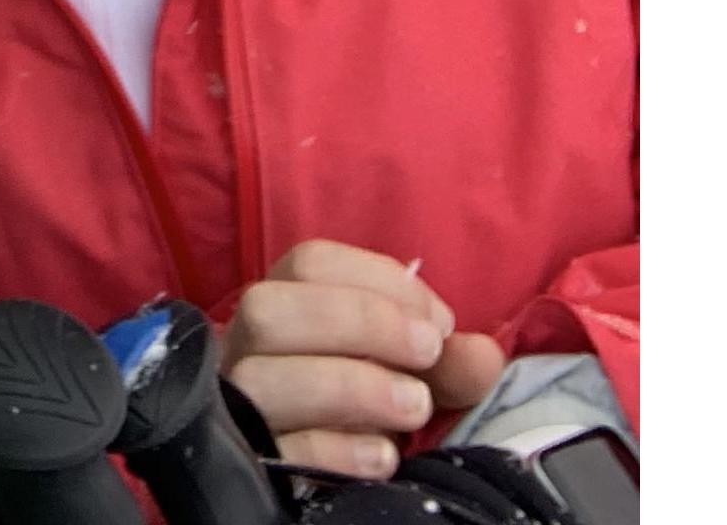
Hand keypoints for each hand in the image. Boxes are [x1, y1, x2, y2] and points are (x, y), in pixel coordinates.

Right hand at [219, 240, 505, 481]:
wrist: (321, 464)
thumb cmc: (363, 399)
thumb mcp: (408, 374)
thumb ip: (445, 361)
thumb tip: (484, 354)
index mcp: (283, 302)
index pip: (309, 262)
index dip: (379, 280)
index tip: (439, 322)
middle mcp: (246, 345)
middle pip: (269, 308)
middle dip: (358, 322)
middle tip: (427, 353)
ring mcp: (241, 402)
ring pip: (264, 378)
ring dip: (352, 386)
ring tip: (414, 406)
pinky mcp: (253, 459)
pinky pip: (281, 449)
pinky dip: (337, 449)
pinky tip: (382, 456)